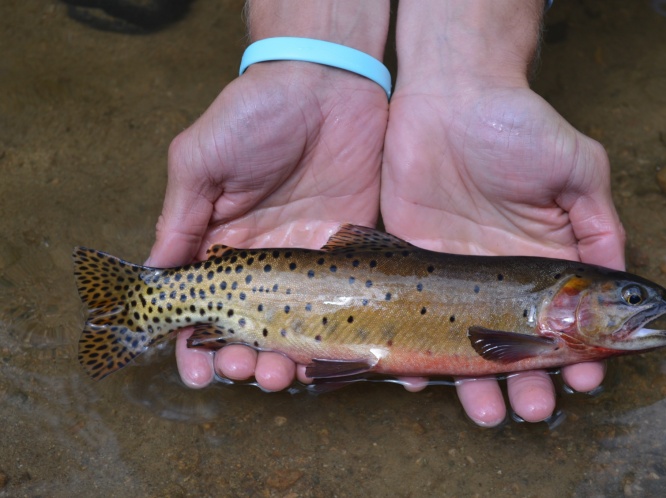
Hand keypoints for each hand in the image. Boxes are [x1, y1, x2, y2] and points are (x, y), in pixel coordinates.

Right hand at [146, 61, 387, 390]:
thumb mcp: (201, 159)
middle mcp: (263, 262)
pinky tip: (340, 360)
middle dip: (244, 361)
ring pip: (297, 330)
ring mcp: (308, 262)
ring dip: (288, 360)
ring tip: (285, 374)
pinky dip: (344, 338)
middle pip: (250, 330)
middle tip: (248, 371)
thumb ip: (180, 218)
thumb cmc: (254, 113)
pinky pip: (346, 304)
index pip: (203, 308)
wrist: (326, 84)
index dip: (195, 345)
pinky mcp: (350, 253)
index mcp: (221, 244)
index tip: (196, 372)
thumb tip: (155, 276)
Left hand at [381, 83, 624, 425]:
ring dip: (475, 383)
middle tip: (528, 409)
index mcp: (545, 260)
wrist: (451, 96)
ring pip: (465, 343)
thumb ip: (599, 224)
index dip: (579, 355)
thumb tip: (622, 280)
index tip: (586, 380)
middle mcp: (502, 276)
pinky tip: (421, 380)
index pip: (565, 322)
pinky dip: (415, 353)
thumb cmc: (520, 124)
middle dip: (526, 382)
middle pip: (515, 344)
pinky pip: (412, 315)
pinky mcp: (414, 261)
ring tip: (486, 412)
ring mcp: (456, 273)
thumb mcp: (578, 169)